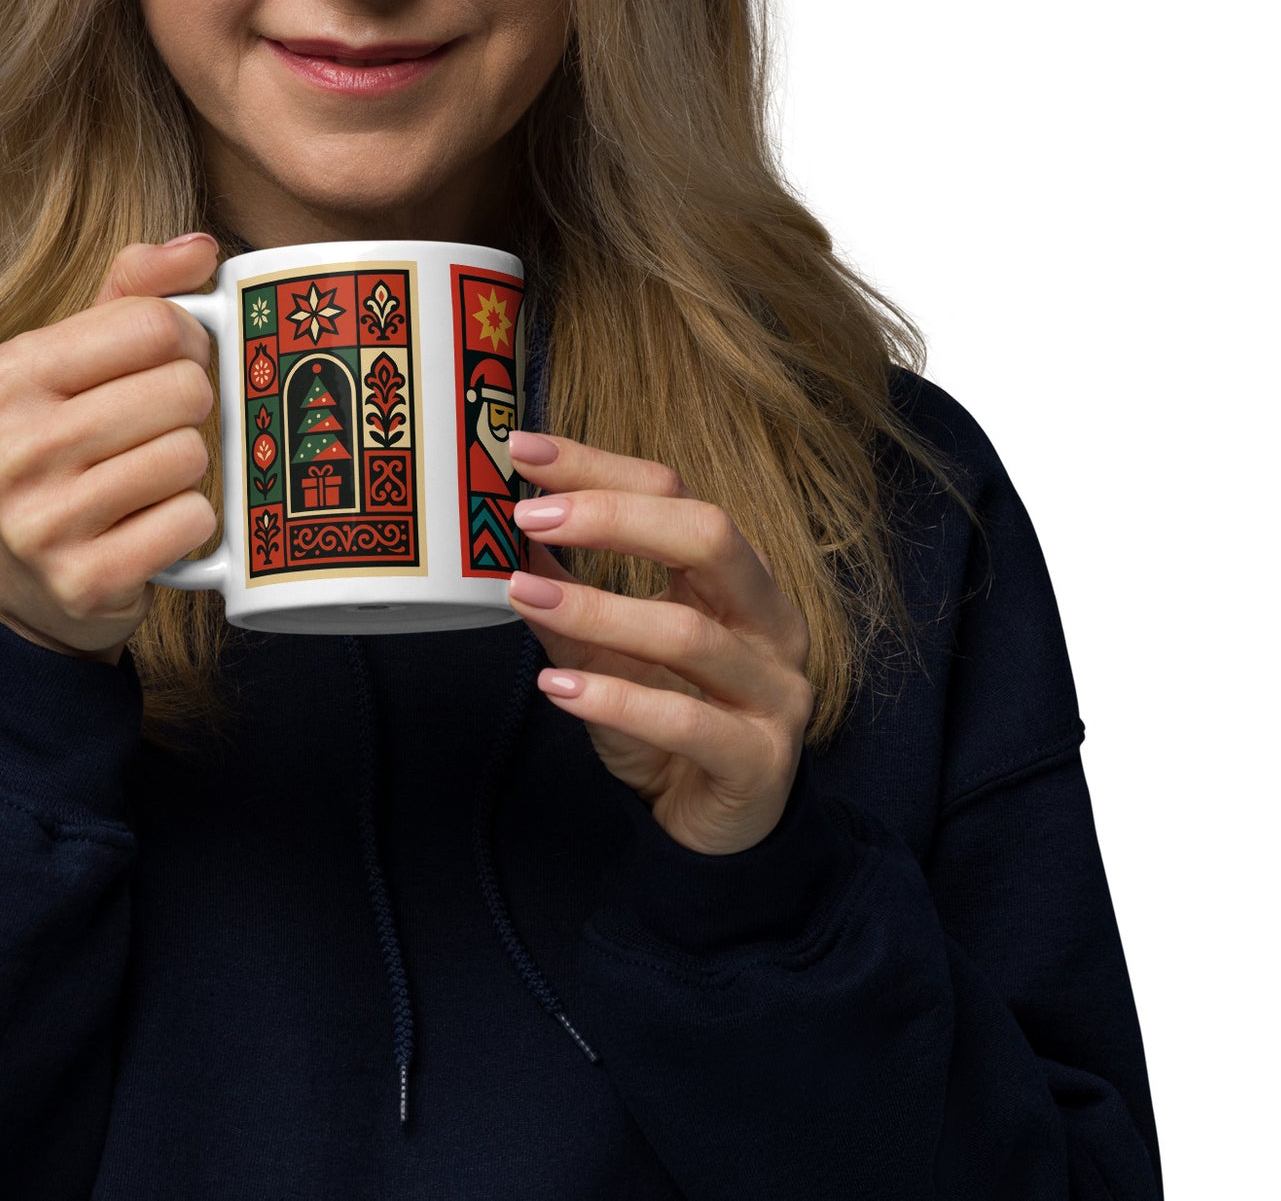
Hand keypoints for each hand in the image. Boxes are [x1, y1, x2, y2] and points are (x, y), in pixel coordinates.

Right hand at [0, 234, 220, 664]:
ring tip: (151, 480)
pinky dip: (191, 523)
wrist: (9, 589)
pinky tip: (153, 526)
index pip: (153, 323)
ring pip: (191, 455)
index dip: (188, 340)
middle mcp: (14, 444)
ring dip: (190, 468)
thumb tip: (201, 246)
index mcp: (9, 375)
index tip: (177, 362)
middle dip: (192, 409)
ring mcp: (43, 519)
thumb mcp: (65, 367)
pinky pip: (191, 522)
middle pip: (183, 389)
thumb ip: (129, 295)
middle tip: (164, 429)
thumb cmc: (52, 457)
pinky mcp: (82, 579)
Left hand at [502, 430, 814, 855]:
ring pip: (690, 632)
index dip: (599, 467)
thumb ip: (566, 598)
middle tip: (529, 515)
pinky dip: (617, 699)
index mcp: (737, 576)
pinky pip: (687, 721)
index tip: (523, 450)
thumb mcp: (606, 652)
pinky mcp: (759, 760)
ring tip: (522, 596)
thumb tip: (506, 538)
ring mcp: (774, 691)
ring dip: (597, 610)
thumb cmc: (665, 723)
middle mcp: (769, 620)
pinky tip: (558, 686)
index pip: (675, 494)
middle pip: (709, 536)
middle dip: (614, 518)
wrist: (714, 831)